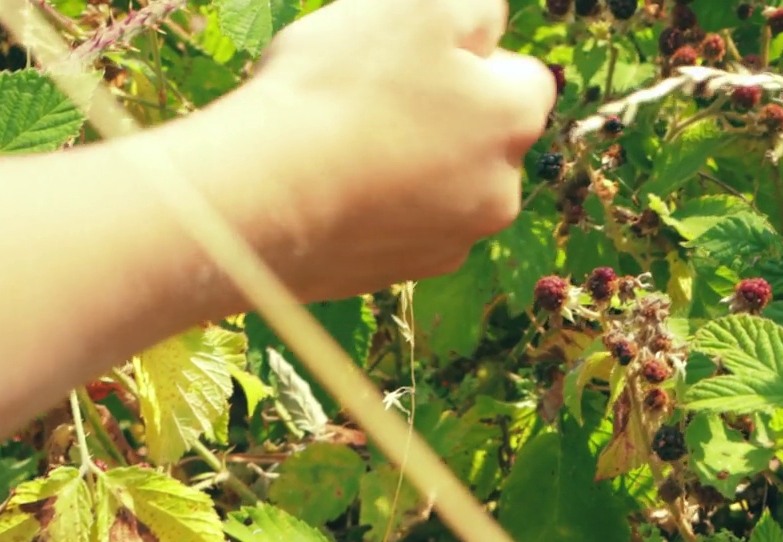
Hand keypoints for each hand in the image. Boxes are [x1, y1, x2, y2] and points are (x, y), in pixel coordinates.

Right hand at [177, 0, 555, 303]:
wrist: (260, 198)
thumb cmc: (339, 90)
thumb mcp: (416, 5)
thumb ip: (475, 7)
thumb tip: (488, 24)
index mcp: (515, 122)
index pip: (521, 77)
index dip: (471, 56)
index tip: (415, 53)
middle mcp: (500, 192)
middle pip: (480, 137)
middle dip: (442, 115)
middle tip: (371, 95)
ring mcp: (448, 241)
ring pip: (438, 186)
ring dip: (408, 164)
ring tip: (343, 142)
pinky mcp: (397, 274)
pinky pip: (397, 227)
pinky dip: (374, 206)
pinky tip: (330, 187)